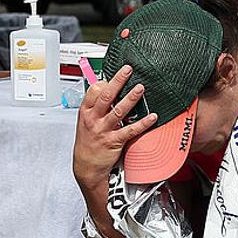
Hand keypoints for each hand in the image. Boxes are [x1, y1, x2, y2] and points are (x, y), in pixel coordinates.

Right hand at [72, 65, 159, 185]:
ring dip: (131, 99)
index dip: (104, 82)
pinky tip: (152, 117)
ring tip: (140, 88)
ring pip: (118, 111)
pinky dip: (142, 123)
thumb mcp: (85, 122)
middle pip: (106, 96)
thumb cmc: (88, 143)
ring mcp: (104, 130)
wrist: (86, 167)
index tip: (113, 76)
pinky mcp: (114, 142)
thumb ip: (95, 107)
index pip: (93, 92)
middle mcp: (94, 120)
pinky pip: (130, 130)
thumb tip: (108, 89)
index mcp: (86, 112)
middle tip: (128, 70)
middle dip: (118, 81)